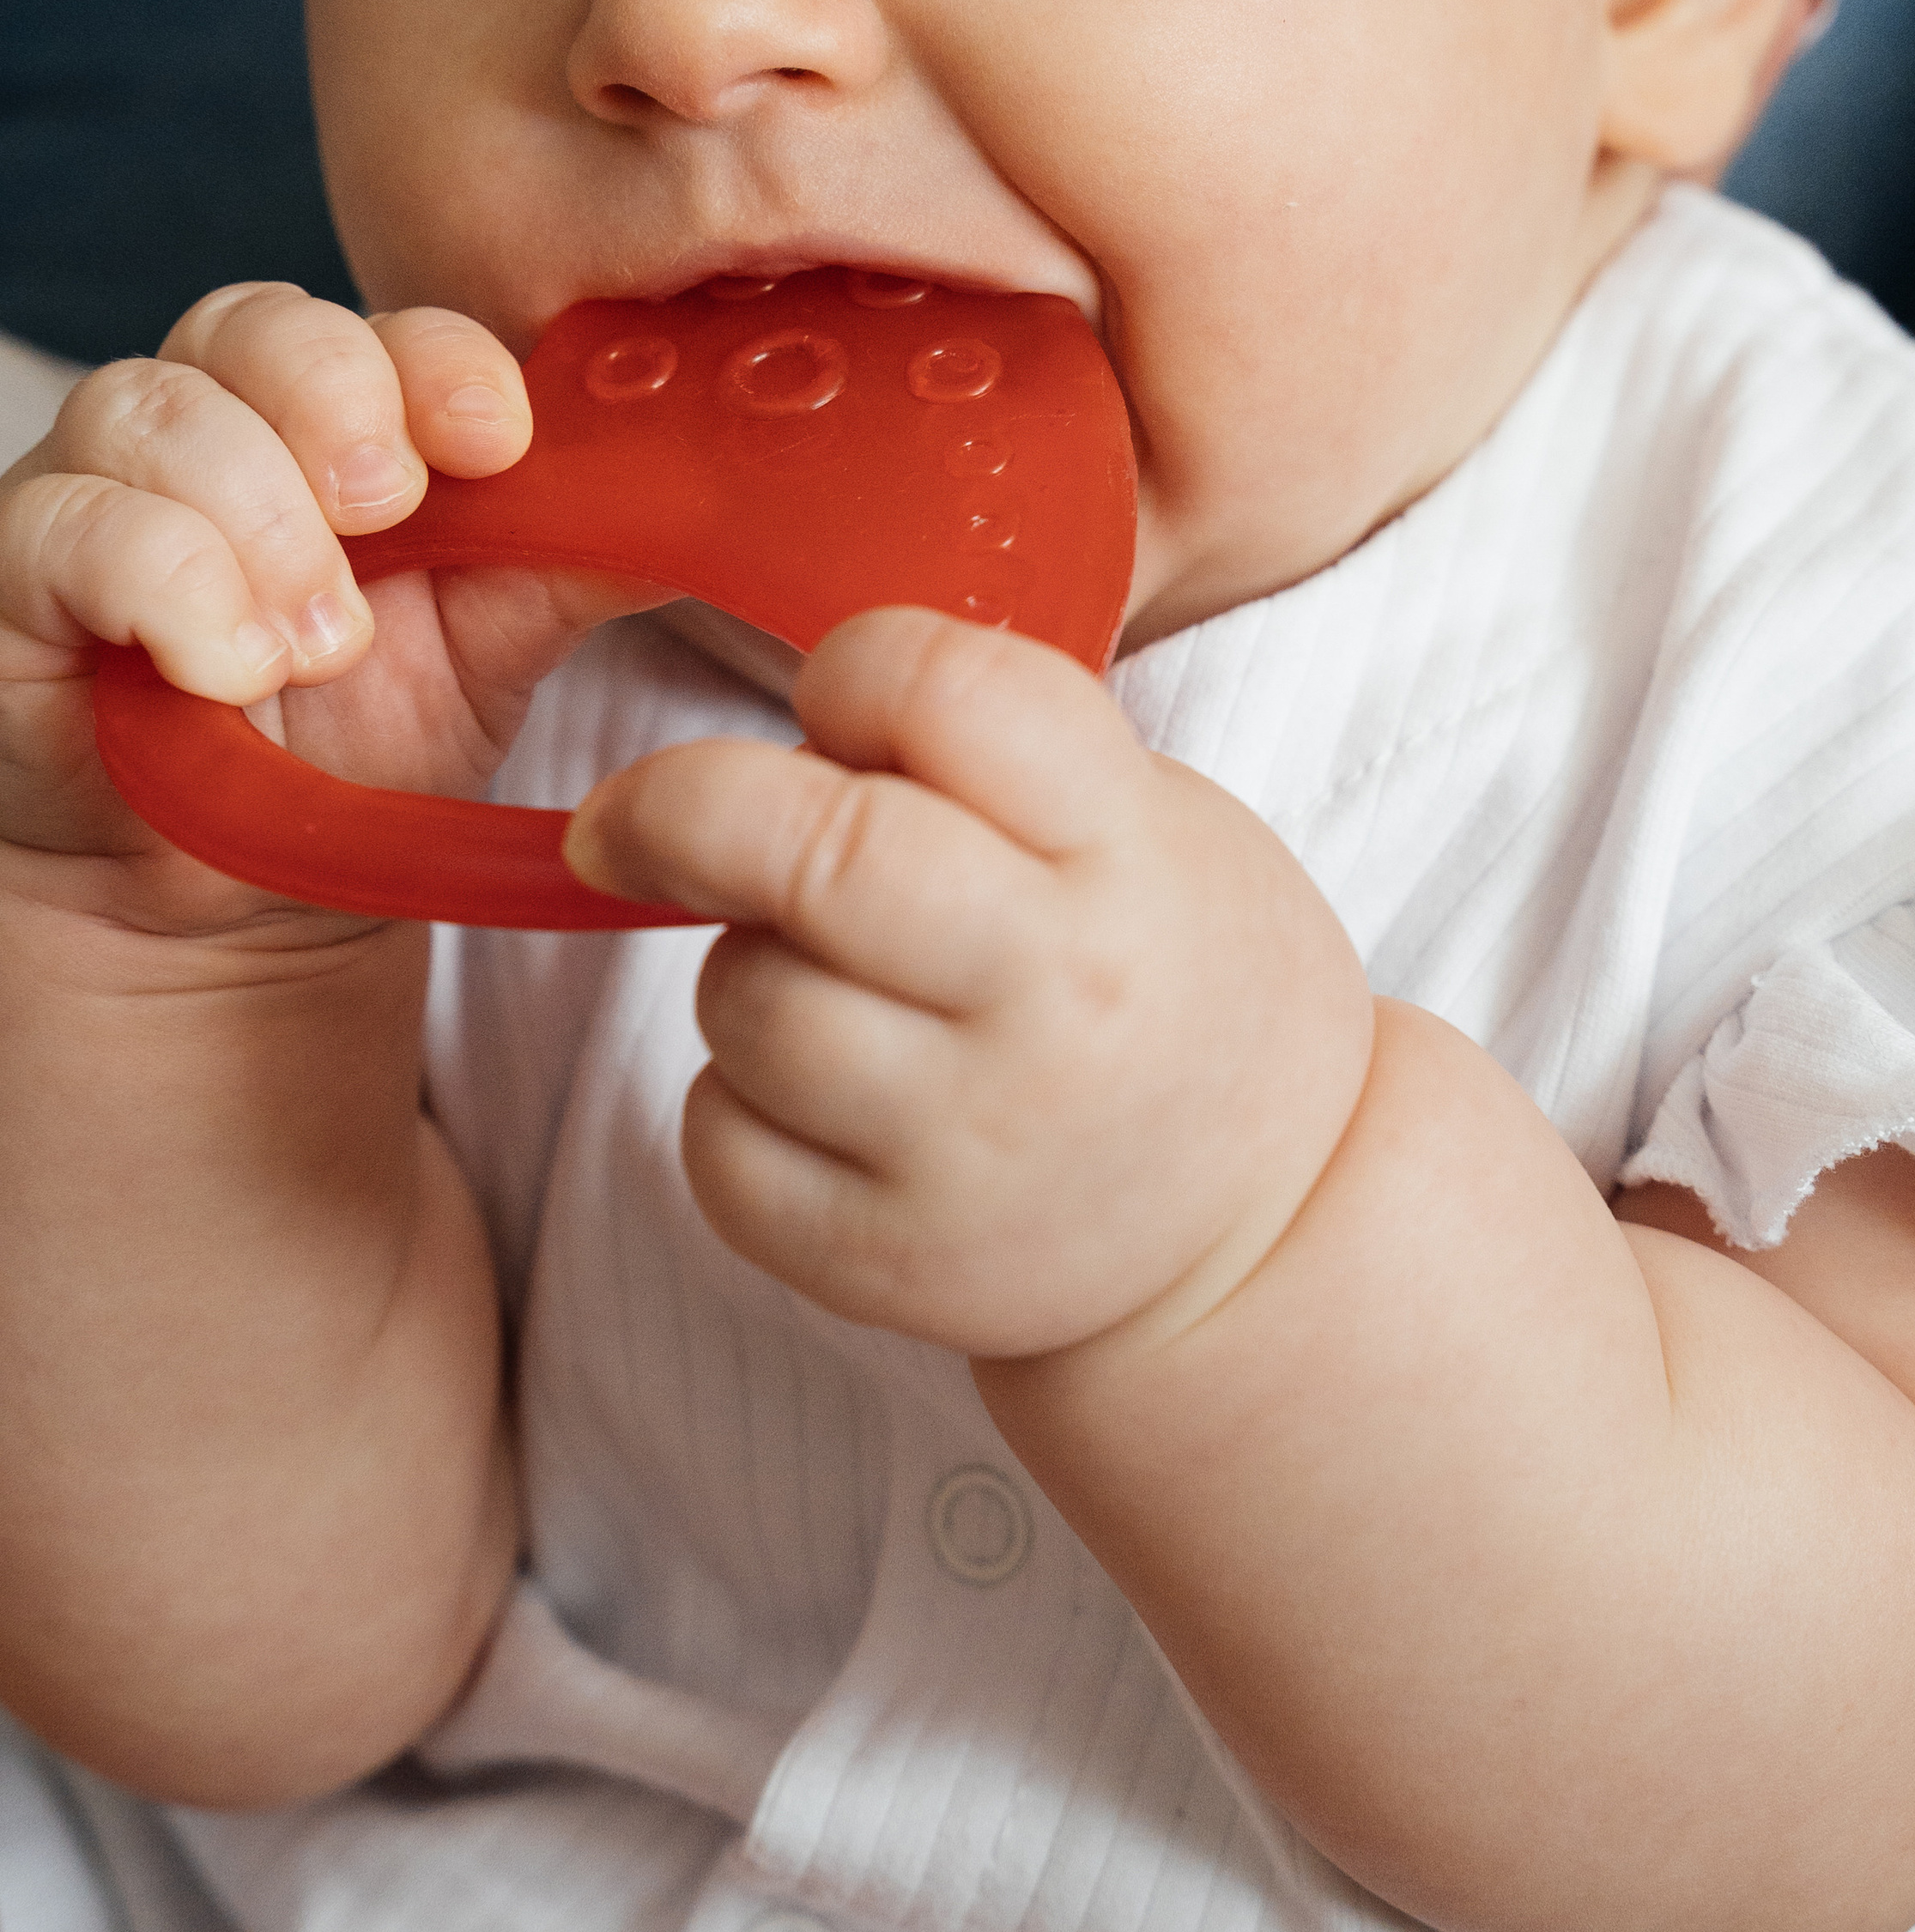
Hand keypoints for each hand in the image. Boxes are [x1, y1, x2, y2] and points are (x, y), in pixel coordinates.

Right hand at [0, 282, 647, 946]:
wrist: (237, 887)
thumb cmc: (359, 739)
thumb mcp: (493, 642)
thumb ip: (579, 559)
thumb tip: (725, 505)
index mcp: (337, 414)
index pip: (377, 325)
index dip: (436, 361)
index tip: (496, 438)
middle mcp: (214, 422)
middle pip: (253, 326)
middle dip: (337, 406)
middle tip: (391, 511)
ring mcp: (103, 488)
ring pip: (156, 412)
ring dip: (258, 520)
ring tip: (319, 641)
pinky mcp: (21, 574)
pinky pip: (70, 525)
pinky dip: (166, 583)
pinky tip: (228, 666)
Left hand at [566, 606, 1375, 1356]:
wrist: (1265, 1224)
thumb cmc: (1176, 975)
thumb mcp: (1152, 818)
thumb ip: (990, 755)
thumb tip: (789, 728)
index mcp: (1125, 850)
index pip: (944, 690)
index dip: (854, 669)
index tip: (828, 699)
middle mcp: (1053, 993)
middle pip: (811, 852)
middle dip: (682, 806)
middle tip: (631, 819)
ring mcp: (971, 1143)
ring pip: (745, 997)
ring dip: (742, 967)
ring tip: (829, 984)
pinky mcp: (893, 1261)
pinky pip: (719, 1144)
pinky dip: (735, 1105)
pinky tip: (819, 1101)